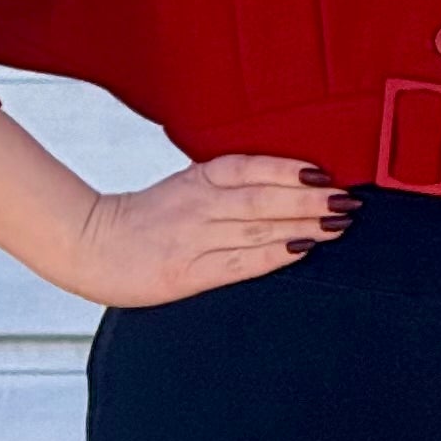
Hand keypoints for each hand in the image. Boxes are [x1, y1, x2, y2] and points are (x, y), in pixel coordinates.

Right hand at [64, 154, 355, 306]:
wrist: (90, 246)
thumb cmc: (144, 220)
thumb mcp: (185, 190)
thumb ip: (227, 187)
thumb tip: (285, 186)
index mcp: (197, 179)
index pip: (250, 167)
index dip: (290, 169)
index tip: (326, 173)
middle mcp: (199, 205)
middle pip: (263, 198)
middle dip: (311, 200)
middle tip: (350, 200)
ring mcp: (194, 239)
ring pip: (257, 228)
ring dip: (304, 225)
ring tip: (339, 223)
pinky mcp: (189, 273)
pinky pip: (240, 261)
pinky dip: (274, 254)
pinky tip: (303, 249)